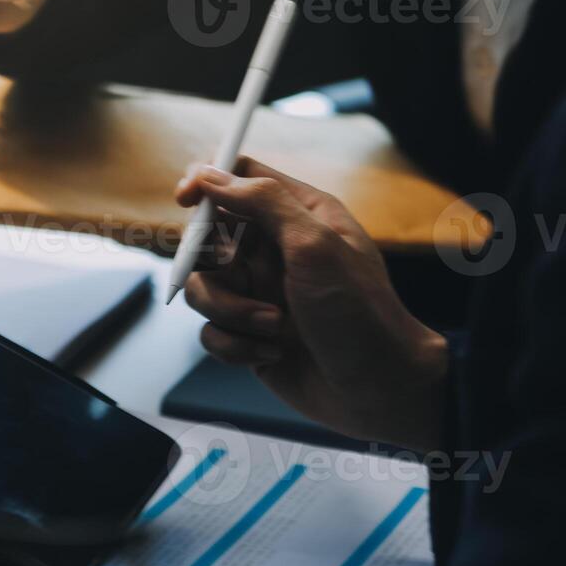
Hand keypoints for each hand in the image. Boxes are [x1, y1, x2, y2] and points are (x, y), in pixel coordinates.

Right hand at [175, 158, 449, 450]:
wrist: (379, 391)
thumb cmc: (359, 313)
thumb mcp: (315, 245)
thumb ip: (263, 202)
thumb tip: (212, 174)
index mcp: (299, 215)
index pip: (240, 176)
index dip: (207, 180)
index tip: (186, 200)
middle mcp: (276, 250)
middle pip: (209, 235)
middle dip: (214, 261)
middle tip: (237, 273)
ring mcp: (261, 293)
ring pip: (204, 287)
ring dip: (230, 310)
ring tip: (274, 326)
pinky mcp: (251, 335)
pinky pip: (211, 330)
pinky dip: (236, 344)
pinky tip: (274, 352)